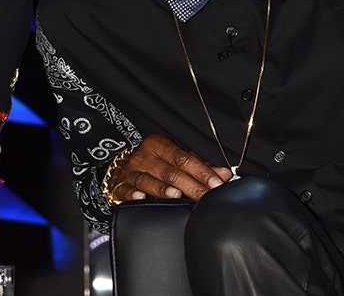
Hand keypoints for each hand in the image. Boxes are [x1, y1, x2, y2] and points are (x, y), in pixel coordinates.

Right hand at [105, 134, 232, 203]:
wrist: (122, 168)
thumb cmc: (154, 165)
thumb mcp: (175, 161)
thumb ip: (199, 168)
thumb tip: (224, 174)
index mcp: (159, 145)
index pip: (184, 158)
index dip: (202, 172)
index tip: (216, 184)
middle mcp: (144, 156)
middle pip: (170, 171)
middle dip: (190, 186)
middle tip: (205, 197)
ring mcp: (130, 171)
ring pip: (148, 180)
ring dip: (162, 189)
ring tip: (177, 196)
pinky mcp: (119, 185)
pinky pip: (126, 190)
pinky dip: (133, 194)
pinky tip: (141, 198)